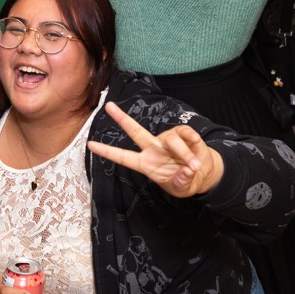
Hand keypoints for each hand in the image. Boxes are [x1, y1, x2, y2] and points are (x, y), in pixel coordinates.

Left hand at [87, 101, 224, 197]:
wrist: (204, 173)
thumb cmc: (185, 181)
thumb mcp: (181, 187)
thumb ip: (181, 181)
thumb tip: (187, 171)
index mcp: (146, 163)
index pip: (123, 157)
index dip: (107, 151)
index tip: (90, 145)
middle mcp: (153, 148)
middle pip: (135, 131)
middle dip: (122, 118)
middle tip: (107, 106)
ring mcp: (167, 139)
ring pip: (171, 140)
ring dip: (184, 153)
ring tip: (194, 166)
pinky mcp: (183, 133)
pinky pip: (186, 134)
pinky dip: (193, 145)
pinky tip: (197, 152)